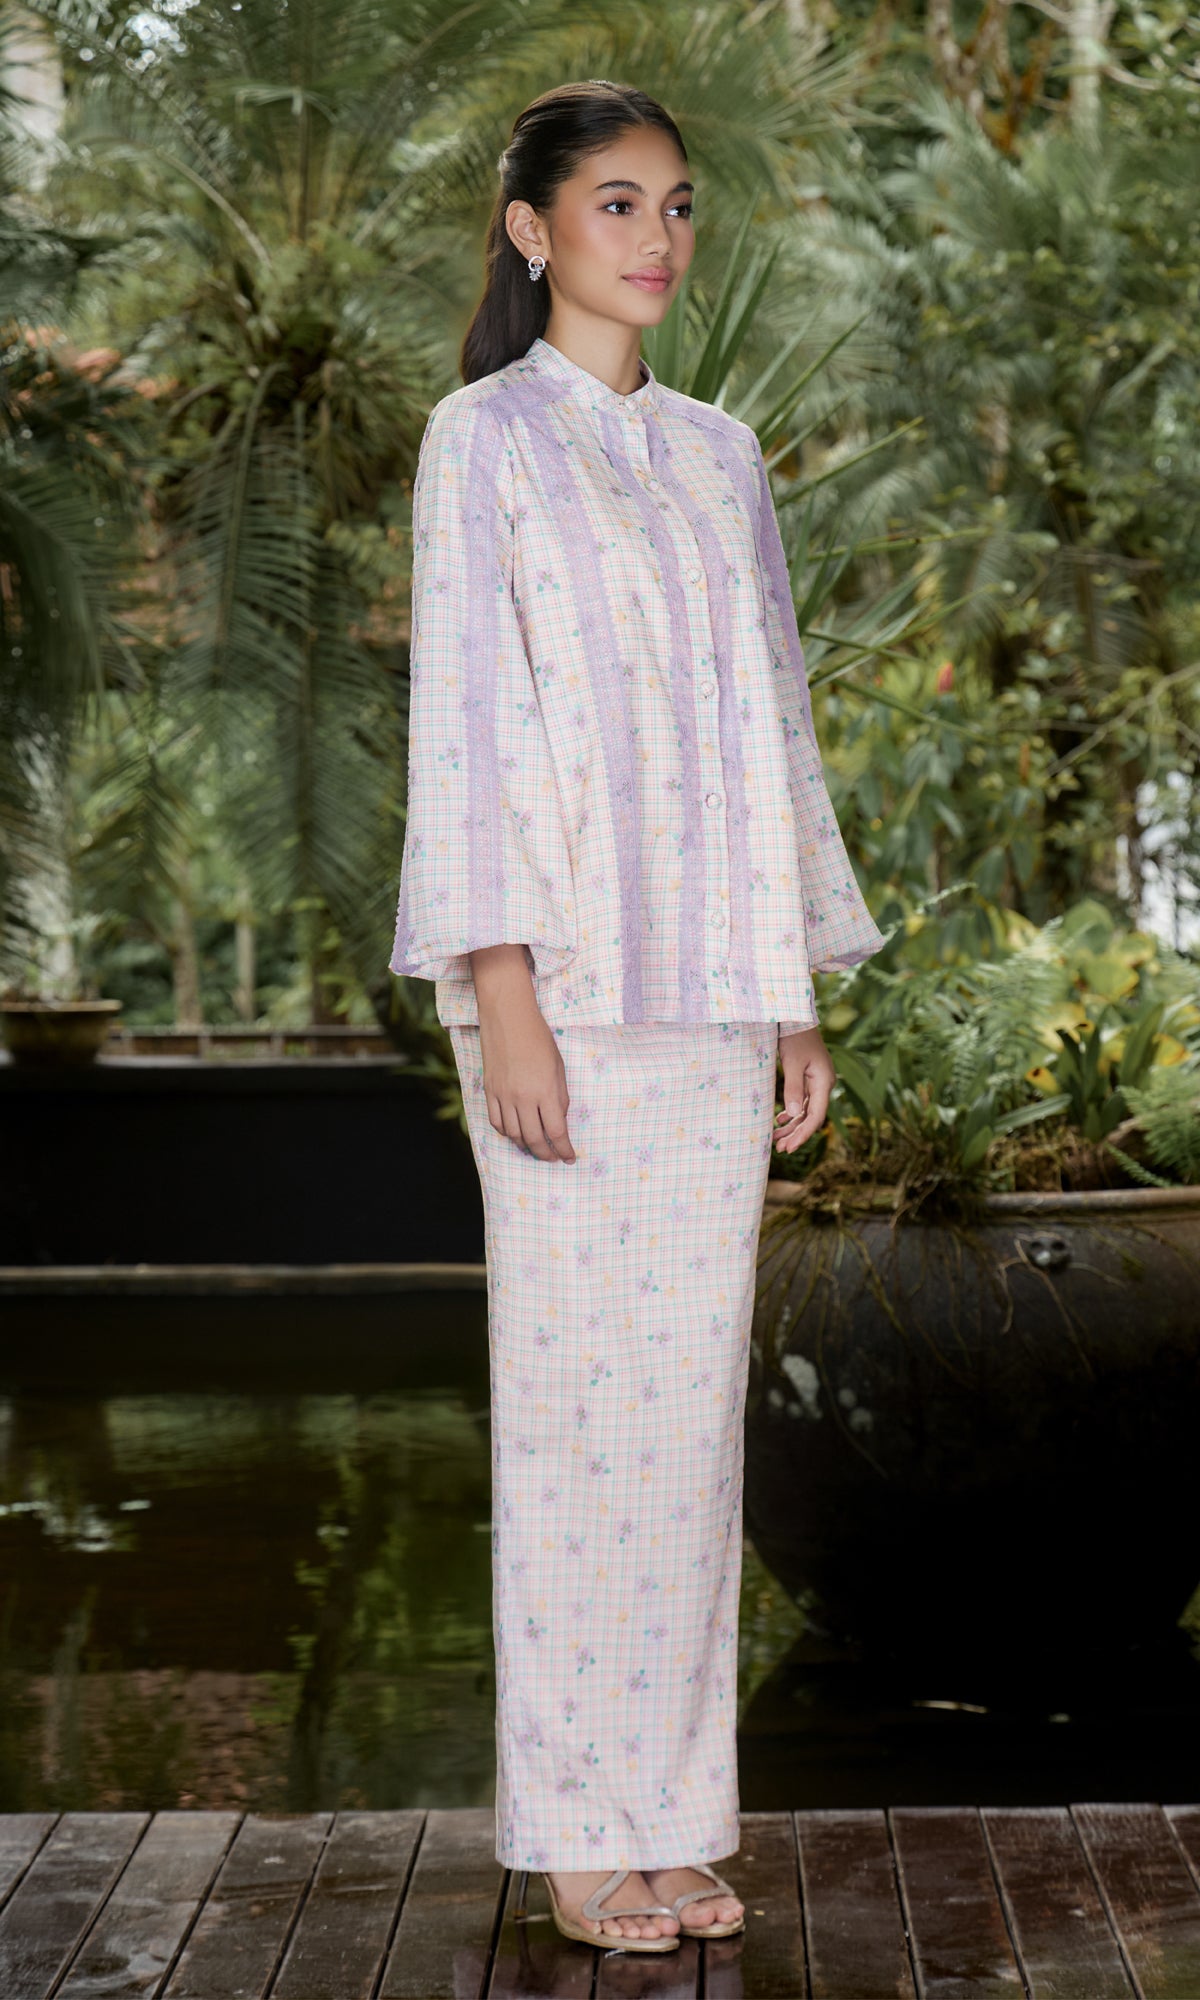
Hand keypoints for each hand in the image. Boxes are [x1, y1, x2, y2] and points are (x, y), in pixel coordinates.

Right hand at [470, 946, 575, 1163]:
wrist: (508, 1017)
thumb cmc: (539, 1037)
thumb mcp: (558, 1067)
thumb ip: (559, 1097)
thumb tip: (558, 1121)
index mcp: (545, 1091)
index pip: (556, 1132)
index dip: (564, 1148)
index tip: (569, 1157)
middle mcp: (523, 1098)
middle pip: (534, 1139)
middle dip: (546, 1153)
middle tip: (553, 1158)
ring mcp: (503, 1096)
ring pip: (513, 1134)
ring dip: (525, 1145)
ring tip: (535, 1147)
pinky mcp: (489, 1091)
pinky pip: (496, 1121)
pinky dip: (506, 1132)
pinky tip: (514, 1133)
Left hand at [774, 1025, 834, 1153]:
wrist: (796, 1016)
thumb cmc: (794, 1037)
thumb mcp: (792, 1063)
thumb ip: (793, 1088)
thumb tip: (794, 1115)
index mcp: (823, 1082)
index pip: (816, 1116)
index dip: (803, 1134)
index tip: (789, 1147)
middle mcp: (823, 1084)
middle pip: (811, 1117)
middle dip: (796, 1134)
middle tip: (780, 1149)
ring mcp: (816, 1081)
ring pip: (806, 1111)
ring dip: (792, 1125)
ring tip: (776, 1139)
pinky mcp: (808, 1078)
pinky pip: (802, 1101)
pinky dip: (792, 1112)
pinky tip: (780, 1120)